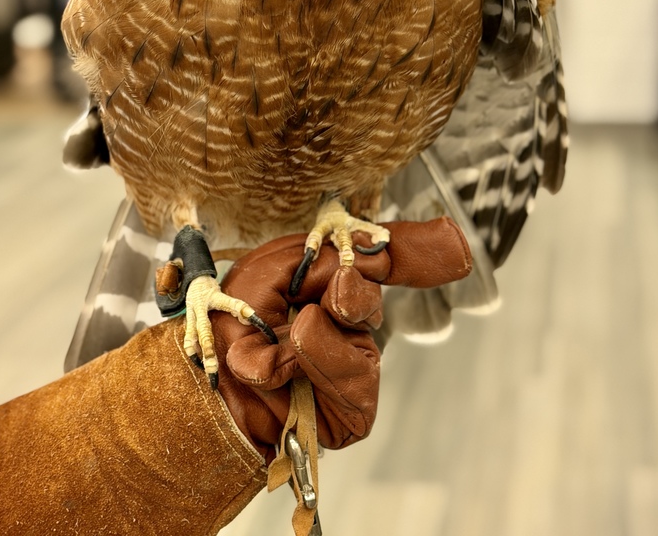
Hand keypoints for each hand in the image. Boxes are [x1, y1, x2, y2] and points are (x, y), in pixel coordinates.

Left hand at [211, 217, 471, 457]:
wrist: (204, 388)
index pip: (383, 261)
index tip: (454, 247)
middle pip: (370, 298)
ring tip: (284, 339)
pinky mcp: (352, 410)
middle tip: (328, 294)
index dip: (418, 250)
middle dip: (350, 293)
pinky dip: (315, 368)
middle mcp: (348, 322)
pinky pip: (354, 384)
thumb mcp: (269, 272)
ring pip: (361, 341)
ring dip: (317, 338)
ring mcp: (354, 365)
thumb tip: (366, 263)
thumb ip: (321, 259)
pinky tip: (282, 369)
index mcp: (330, 282)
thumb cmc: (231, 324)